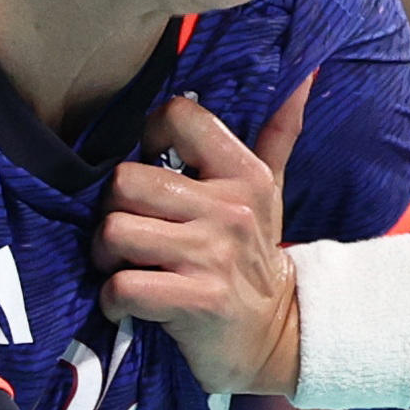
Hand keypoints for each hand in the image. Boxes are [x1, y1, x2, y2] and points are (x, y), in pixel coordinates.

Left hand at [93, 78, 314, 394]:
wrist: (278, 335)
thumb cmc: (255, 257)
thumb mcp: (270, 193)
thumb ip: (278, 133)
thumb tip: (304, 75)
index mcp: (244, 174)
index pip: (179, 116)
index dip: (148, 138)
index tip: (151, 169)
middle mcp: (230, 209)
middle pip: (126, 181)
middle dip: (113, 211)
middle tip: (125, 232)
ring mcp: (213, 256)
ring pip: (116, 231)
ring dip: (105, 256)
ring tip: (123, 266)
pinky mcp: (197, 301)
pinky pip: (123, 287)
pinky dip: (113, 300)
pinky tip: (130, 303)